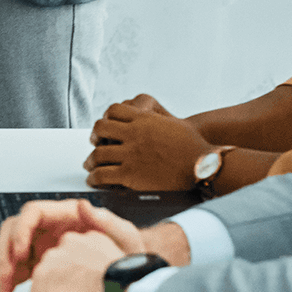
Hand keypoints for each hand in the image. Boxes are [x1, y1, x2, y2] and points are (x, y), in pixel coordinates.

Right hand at [0, 198, 144, 291]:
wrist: (131, 280)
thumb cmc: (129, 256)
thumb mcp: (125, 237)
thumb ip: (107, 221)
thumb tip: (83, 206)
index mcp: (67, 216)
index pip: (33, 213)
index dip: (21, 229)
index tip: (21, 251)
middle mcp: (51, 229)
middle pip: (14, 231)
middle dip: (5, 253)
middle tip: (7, 278)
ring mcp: (44, 247)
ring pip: (10, 250)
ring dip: (3, 271)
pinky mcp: (41, 266)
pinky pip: (17, 269)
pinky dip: (9, 283)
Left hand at [84, 102, 213, 189]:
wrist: (202, 166)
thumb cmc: (194, 146)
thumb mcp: (173, 124)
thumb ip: (157, 122)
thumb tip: (152, 124)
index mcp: (144, 118)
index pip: (113, 110)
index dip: (106, 118)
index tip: (105, 127)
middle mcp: (134, 133)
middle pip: (100, 128)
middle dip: (95, 136)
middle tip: (95, 143)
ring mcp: (130, 154)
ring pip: (98, 153)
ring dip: (91, 160)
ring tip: (90, 165)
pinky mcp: (130, 174)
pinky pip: (102, 175)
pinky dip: (94, 178)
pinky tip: (95, 181)